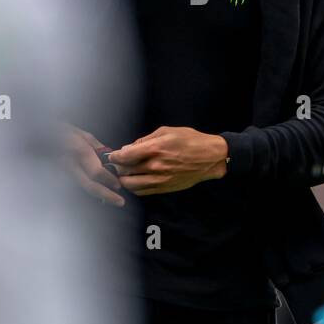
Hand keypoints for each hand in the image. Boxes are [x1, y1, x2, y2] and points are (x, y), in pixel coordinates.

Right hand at [64, 125, 124, 207]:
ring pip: (85, 187)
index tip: (118, 184)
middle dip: (106, 195)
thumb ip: (98, 147)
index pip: (96, 171)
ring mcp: (64, 172)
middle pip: (90, 185)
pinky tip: (101, 192)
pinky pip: (79, 184)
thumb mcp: (82, 134)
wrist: (39, 136)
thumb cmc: (61, 131)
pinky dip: (91, 189)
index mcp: (79, 151)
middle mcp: (71, 165)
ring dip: (100, 194)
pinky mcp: (62, 175)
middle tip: (120, 202)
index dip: (109, 179)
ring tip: (113, 199)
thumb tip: (111, 159)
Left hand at [107, 126, 228, 196]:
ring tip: (125, 173)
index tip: (113, 156)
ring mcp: (160, 180)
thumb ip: (145, 140)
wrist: (210, 158)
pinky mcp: (165, 188)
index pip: (125, 156)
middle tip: (118, 163)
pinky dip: (134, 188)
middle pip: (126, 171)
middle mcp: (156, 166)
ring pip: (132, 185)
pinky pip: (142, 192)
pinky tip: (135, 181)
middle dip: (118, 167)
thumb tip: (129, 148)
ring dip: (124, 179)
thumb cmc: (190, 140)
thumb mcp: (167, 131)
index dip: (115, 156)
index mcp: (155, 149)